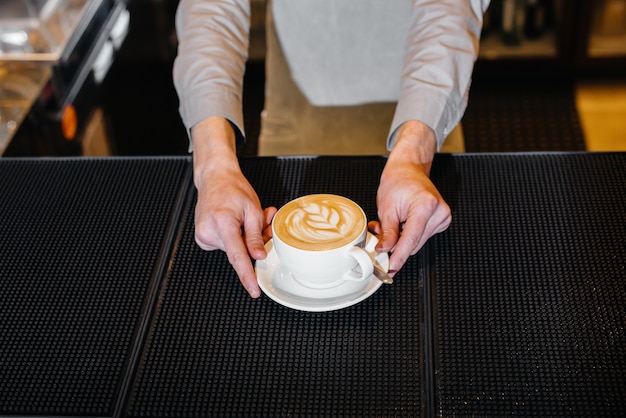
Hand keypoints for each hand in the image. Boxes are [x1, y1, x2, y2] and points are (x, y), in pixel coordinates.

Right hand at [191, 117, 275, 297]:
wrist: (214, 178)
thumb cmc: (233, 189)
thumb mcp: (252, 209)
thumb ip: (255, 236)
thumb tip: (258, 256)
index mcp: (222, 223)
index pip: (237, 256)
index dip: (247, 275)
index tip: (253, 290)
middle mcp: (208, 232)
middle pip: (238, 252)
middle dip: (253, 243)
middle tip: (261, 222)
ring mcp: (203, 236)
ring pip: (233, 249)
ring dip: (245, 239)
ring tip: (244, 219)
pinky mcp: (202, 238)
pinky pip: (225, 246)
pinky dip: (235, 238)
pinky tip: (234, 223)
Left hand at [371, 121, 450, 275]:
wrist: (409, 169)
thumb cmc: (398, 181)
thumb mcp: (387, 208)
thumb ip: (387, 232)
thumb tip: (384, 250)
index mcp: (426, 206)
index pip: (411, 239)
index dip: (399, 256)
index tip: (391, 268)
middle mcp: (439, 212)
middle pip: (414, 243)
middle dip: (396, 245)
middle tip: (379, 237)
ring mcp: (443, 217)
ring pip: (418, 242)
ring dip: (402, 240)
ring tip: (392, 224)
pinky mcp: (442, 221)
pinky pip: (422, 236)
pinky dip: (410, 235)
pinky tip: (403, 223)